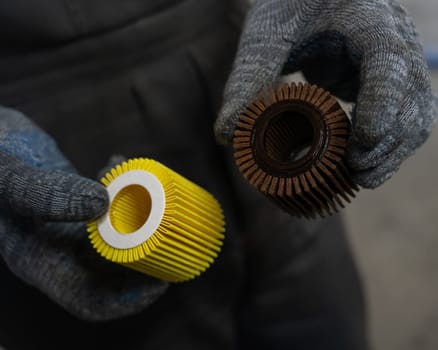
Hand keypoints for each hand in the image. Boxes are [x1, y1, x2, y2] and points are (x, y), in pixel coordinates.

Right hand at [0, 107, 167, 320]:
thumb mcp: (10, 179)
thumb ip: (47, 194)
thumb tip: (102, 203)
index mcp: (38, 261)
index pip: (89, 300)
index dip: (127, 300)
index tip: (162, 282)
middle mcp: (57, 250)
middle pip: (111, 274)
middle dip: (146, 262)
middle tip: (176, 238)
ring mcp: (68, 228)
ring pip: (114, 239)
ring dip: (138, 221)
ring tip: (160, 200)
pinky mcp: (75, 203)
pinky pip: (106, 206)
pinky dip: (119, 187)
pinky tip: (120, 162)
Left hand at [215, 0, 436, 187]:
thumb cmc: (289, 7)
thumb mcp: (266, 36)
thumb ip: (248, 79)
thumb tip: (227, 134)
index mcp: (368, 21)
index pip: (389, 62)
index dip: (383, 103)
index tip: (361, 142)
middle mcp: (394, 42)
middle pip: (413, 98)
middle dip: (388, 141)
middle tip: (355, 171)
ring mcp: (396, 65)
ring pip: (416, 114)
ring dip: (392, 150)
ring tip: (360, 176)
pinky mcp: (387, 84)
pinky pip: (403, 118)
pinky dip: (387, 145)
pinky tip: (360, 162)